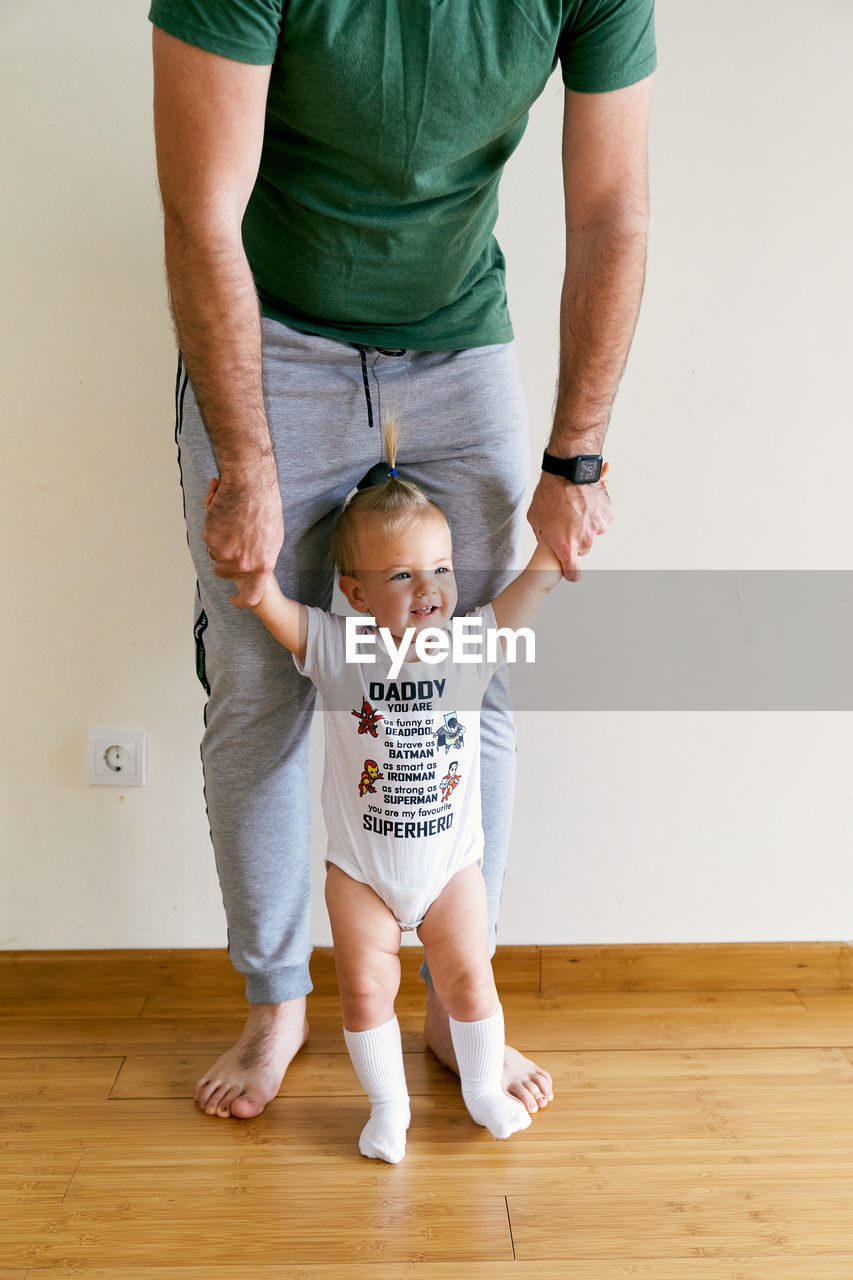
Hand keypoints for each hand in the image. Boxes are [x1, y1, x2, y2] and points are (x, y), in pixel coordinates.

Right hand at [203, 471, 283, 607]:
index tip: (235, 600)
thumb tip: (253, 566)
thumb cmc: (265, 507)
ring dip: (219, 540)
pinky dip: (212, 526)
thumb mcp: (273, 538)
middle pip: (224, 571)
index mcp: (262, 565)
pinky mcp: (210, 540)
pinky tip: (223, 511)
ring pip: (214, 554)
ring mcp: (225, 553)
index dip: (242, 602)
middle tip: (232, 538)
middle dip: (224, 559)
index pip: (252, 596)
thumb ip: (261, 557)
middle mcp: (243, 564)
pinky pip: (207, 538)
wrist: (251, 485)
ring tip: (233, 520)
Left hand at [526, 462, 610, 581]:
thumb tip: (547, 539)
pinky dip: (594, 513)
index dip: (571, 573)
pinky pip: (600, 518)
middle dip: (575, 540)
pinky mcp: (607, 514)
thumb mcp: (535, 519)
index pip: (573, 573)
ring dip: (584, 525)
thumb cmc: (548, 495)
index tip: (570, 572)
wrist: (567, 472)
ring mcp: (598, 527)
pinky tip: (583, 501)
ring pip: (592, 532)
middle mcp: (585, 540)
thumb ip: (542, 535)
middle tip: (565, 523)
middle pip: (582, 549)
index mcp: (566, 547)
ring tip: (573, 508)